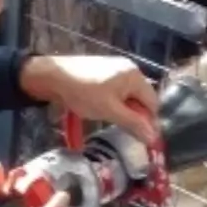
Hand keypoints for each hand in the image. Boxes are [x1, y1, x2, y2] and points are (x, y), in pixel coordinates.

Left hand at [20, 55, 157, 140]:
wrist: (53, 76)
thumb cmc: (84, 94)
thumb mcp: (110, 111)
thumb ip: (133, 124)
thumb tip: (153, 138)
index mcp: (135, 76)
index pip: (152, 103)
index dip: (149, 122)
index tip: (141, 138)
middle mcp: (130, 68)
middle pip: (141, 98)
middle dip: (135, 115)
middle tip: (124, 130)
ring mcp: (117, 68)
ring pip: (129, 95)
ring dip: (124, 110)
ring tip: (112, 120)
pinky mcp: (105, 70)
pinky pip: (118, 89)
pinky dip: (115, 101)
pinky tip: (104, 109)